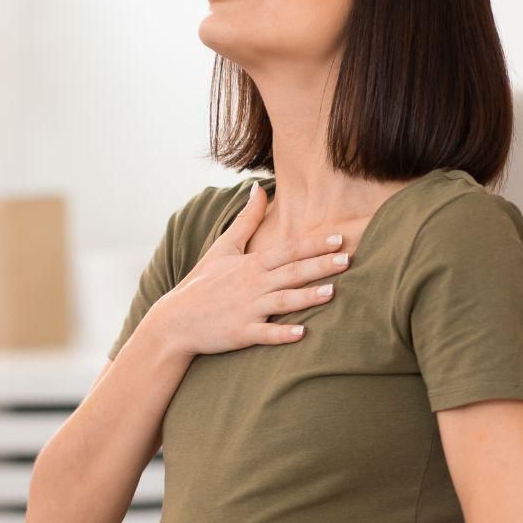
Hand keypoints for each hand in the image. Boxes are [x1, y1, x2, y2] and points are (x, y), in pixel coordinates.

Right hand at [149, 181, 352, 358]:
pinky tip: (302, 333)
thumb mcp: (223, 247)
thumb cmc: (202, 283)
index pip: (288, 250)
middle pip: (291, 273)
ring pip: (282, 302)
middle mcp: (252, 284)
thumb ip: (246, 220)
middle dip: (320, 266)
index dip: (314, 244)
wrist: (175, 320)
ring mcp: (246, 309)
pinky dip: (281, 334)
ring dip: (307, 297)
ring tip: (332, 292)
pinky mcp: (240, 333)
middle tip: (348, 260)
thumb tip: (259, 188)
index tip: (339, 238)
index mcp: (251, 264)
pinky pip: (264, 334)